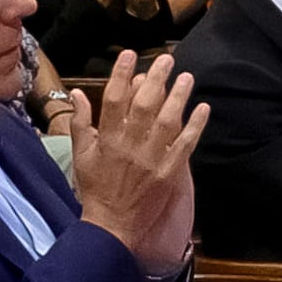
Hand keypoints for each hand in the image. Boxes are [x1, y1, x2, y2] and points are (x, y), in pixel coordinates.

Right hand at [58, 55, 205, 252]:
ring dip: (179, 97)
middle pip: (145, 105)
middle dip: (156, 79)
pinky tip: (203, 108)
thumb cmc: (95, 189)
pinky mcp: (168, 172)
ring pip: (167, 121)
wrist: (112, 226)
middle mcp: (130, 145)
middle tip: (166, 59)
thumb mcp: (81, 155)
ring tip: (187, 77)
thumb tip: (78, 93)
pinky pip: (184, 145)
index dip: (122, 75)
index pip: (114, 100)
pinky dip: (194, 126)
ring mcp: (151, 159)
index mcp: (107, 139)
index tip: (130, 55)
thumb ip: (81, 123)